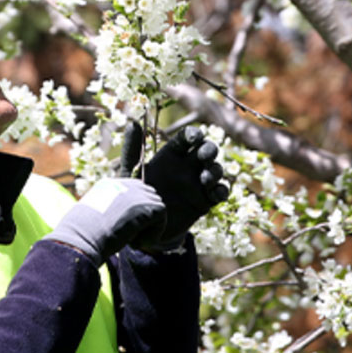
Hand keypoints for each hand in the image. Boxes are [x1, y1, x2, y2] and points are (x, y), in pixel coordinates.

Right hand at [44, 178, 166, 263]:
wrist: (81, 237)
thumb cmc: (82, 234)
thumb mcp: (94, 216)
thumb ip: (112, 211)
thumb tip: (129, 222)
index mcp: (110, 184)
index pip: (135, 191)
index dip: (135, 211)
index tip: (125, 228)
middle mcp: (124, 183)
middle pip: (149, 196)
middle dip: (144, 217)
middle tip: (129, 235)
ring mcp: (137, 193)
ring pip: (156, 207)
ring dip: (148, 226)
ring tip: (130, 239)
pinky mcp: (147, 206)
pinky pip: (161, 217)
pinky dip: (153, 233)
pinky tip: (135, 242)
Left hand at [138, 124, 229, 249]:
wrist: (144, 229)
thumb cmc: (135, 198)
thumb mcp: (129, 175)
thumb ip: (131, 150)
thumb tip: (134, 123)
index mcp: (171, 155)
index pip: (188, 137)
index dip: (194, 134)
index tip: (194, 138)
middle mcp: (187, 166)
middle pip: (207, 149)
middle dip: (209, 149)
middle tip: (204, 157)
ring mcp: (198, 183)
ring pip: (216, 169)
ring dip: (215, 171)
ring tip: (205, 181)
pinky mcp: (205, 201)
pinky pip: (220, 192)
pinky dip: (221, 191)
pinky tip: (214, 195)